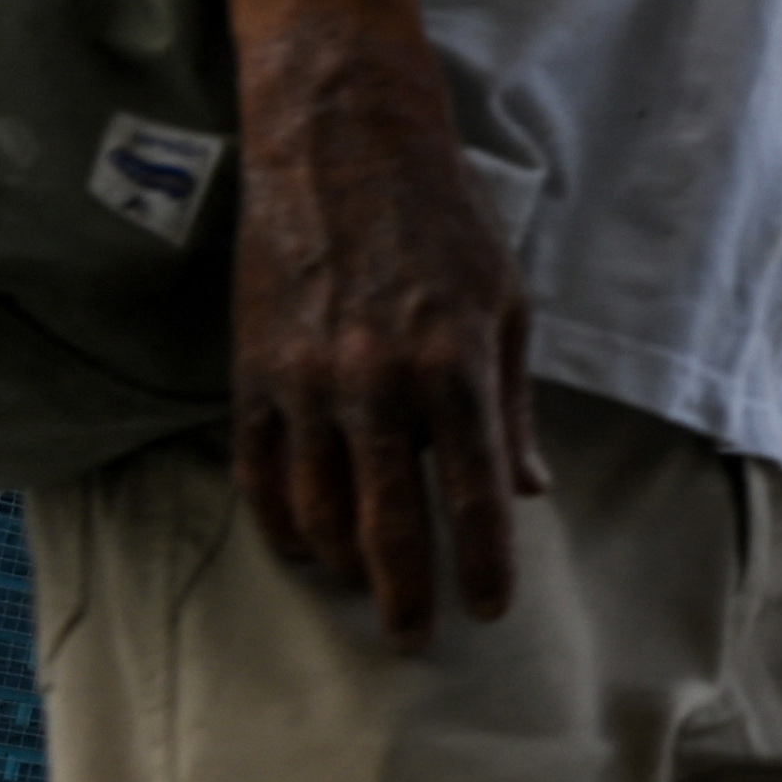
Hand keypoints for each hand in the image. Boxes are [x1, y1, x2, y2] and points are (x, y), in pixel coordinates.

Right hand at [227, 6, 536, 648]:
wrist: (342, 142)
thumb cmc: (443, 219)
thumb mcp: (508, 301)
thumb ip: (513, 404)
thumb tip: (528, 489)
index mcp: (454, 364)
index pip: (472, 496)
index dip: (483, 566)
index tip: (488, 611)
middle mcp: (378, 382)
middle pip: (388, 524)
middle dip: (406, 594)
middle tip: (416, 638)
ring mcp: (306, 380)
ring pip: (316, 510)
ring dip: (341, 566)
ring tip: (364, 591)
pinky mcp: (252, 370)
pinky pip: (259, 471)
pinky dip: (279, 522)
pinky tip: (302, 547)